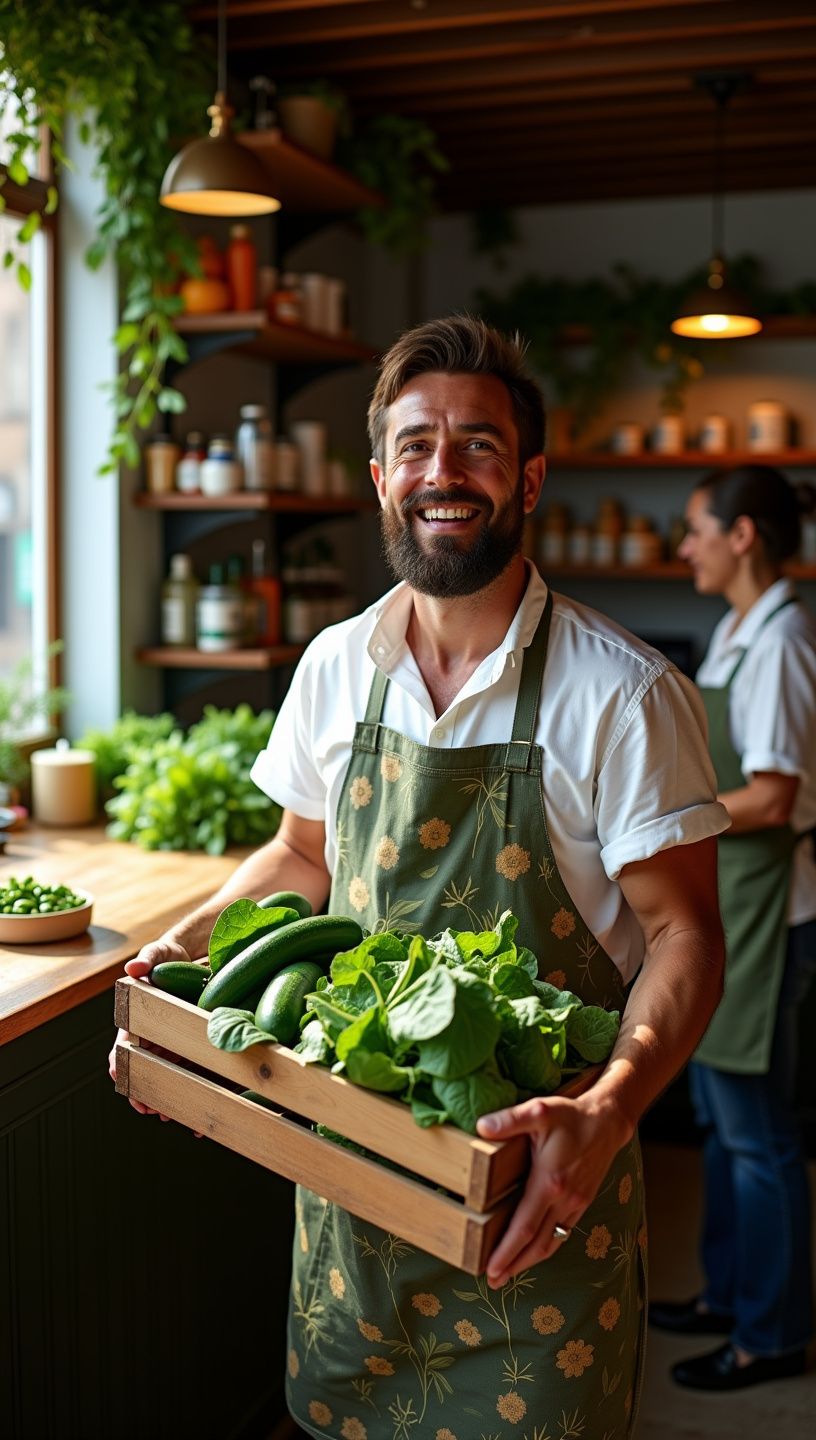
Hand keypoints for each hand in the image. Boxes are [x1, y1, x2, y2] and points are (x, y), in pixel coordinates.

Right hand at [108, 936, 194, 1116]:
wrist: (187, 958)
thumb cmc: (165, 957)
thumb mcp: (156, 954)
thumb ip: (145, 959)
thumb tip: (133, 967)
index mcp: (134, 1015)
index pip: (123, 1043)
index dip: (119, 1062)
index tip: (119, 1078)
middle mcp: (148, 1031)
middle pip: (140, 1065)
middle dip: (141, 1088)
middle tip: (147, 1108)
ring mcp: (166, 1038)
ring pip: (160, 1072)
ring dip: (162, 1093)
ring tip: (167, 1114)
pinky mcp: (186, 1040)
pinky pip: (184, 1066)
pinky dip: (186, 1084)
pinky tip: (189, 1102)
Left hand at [476, 1093, 625, 1286]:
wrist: (607, 1122)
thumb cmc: (571, 1115)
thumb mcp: (539, 1110)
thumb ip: (510, 1119)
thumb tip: (481, 1127)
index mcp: (549, 1182)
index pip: (523, 1227)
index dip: (506, 1251)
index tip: (490, 1269)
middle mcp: (563, 1199)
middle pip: (536, 1244)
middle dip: (513, 1265)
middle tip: (492, 1282)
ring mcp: (575, 1203)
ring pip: (550, 1242)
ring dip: (529, 1261)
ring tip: (508, 1274)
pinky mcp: (582, 1202)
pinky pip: (562, 1233)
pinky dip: (546, 1247)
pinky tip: (535, 1251)